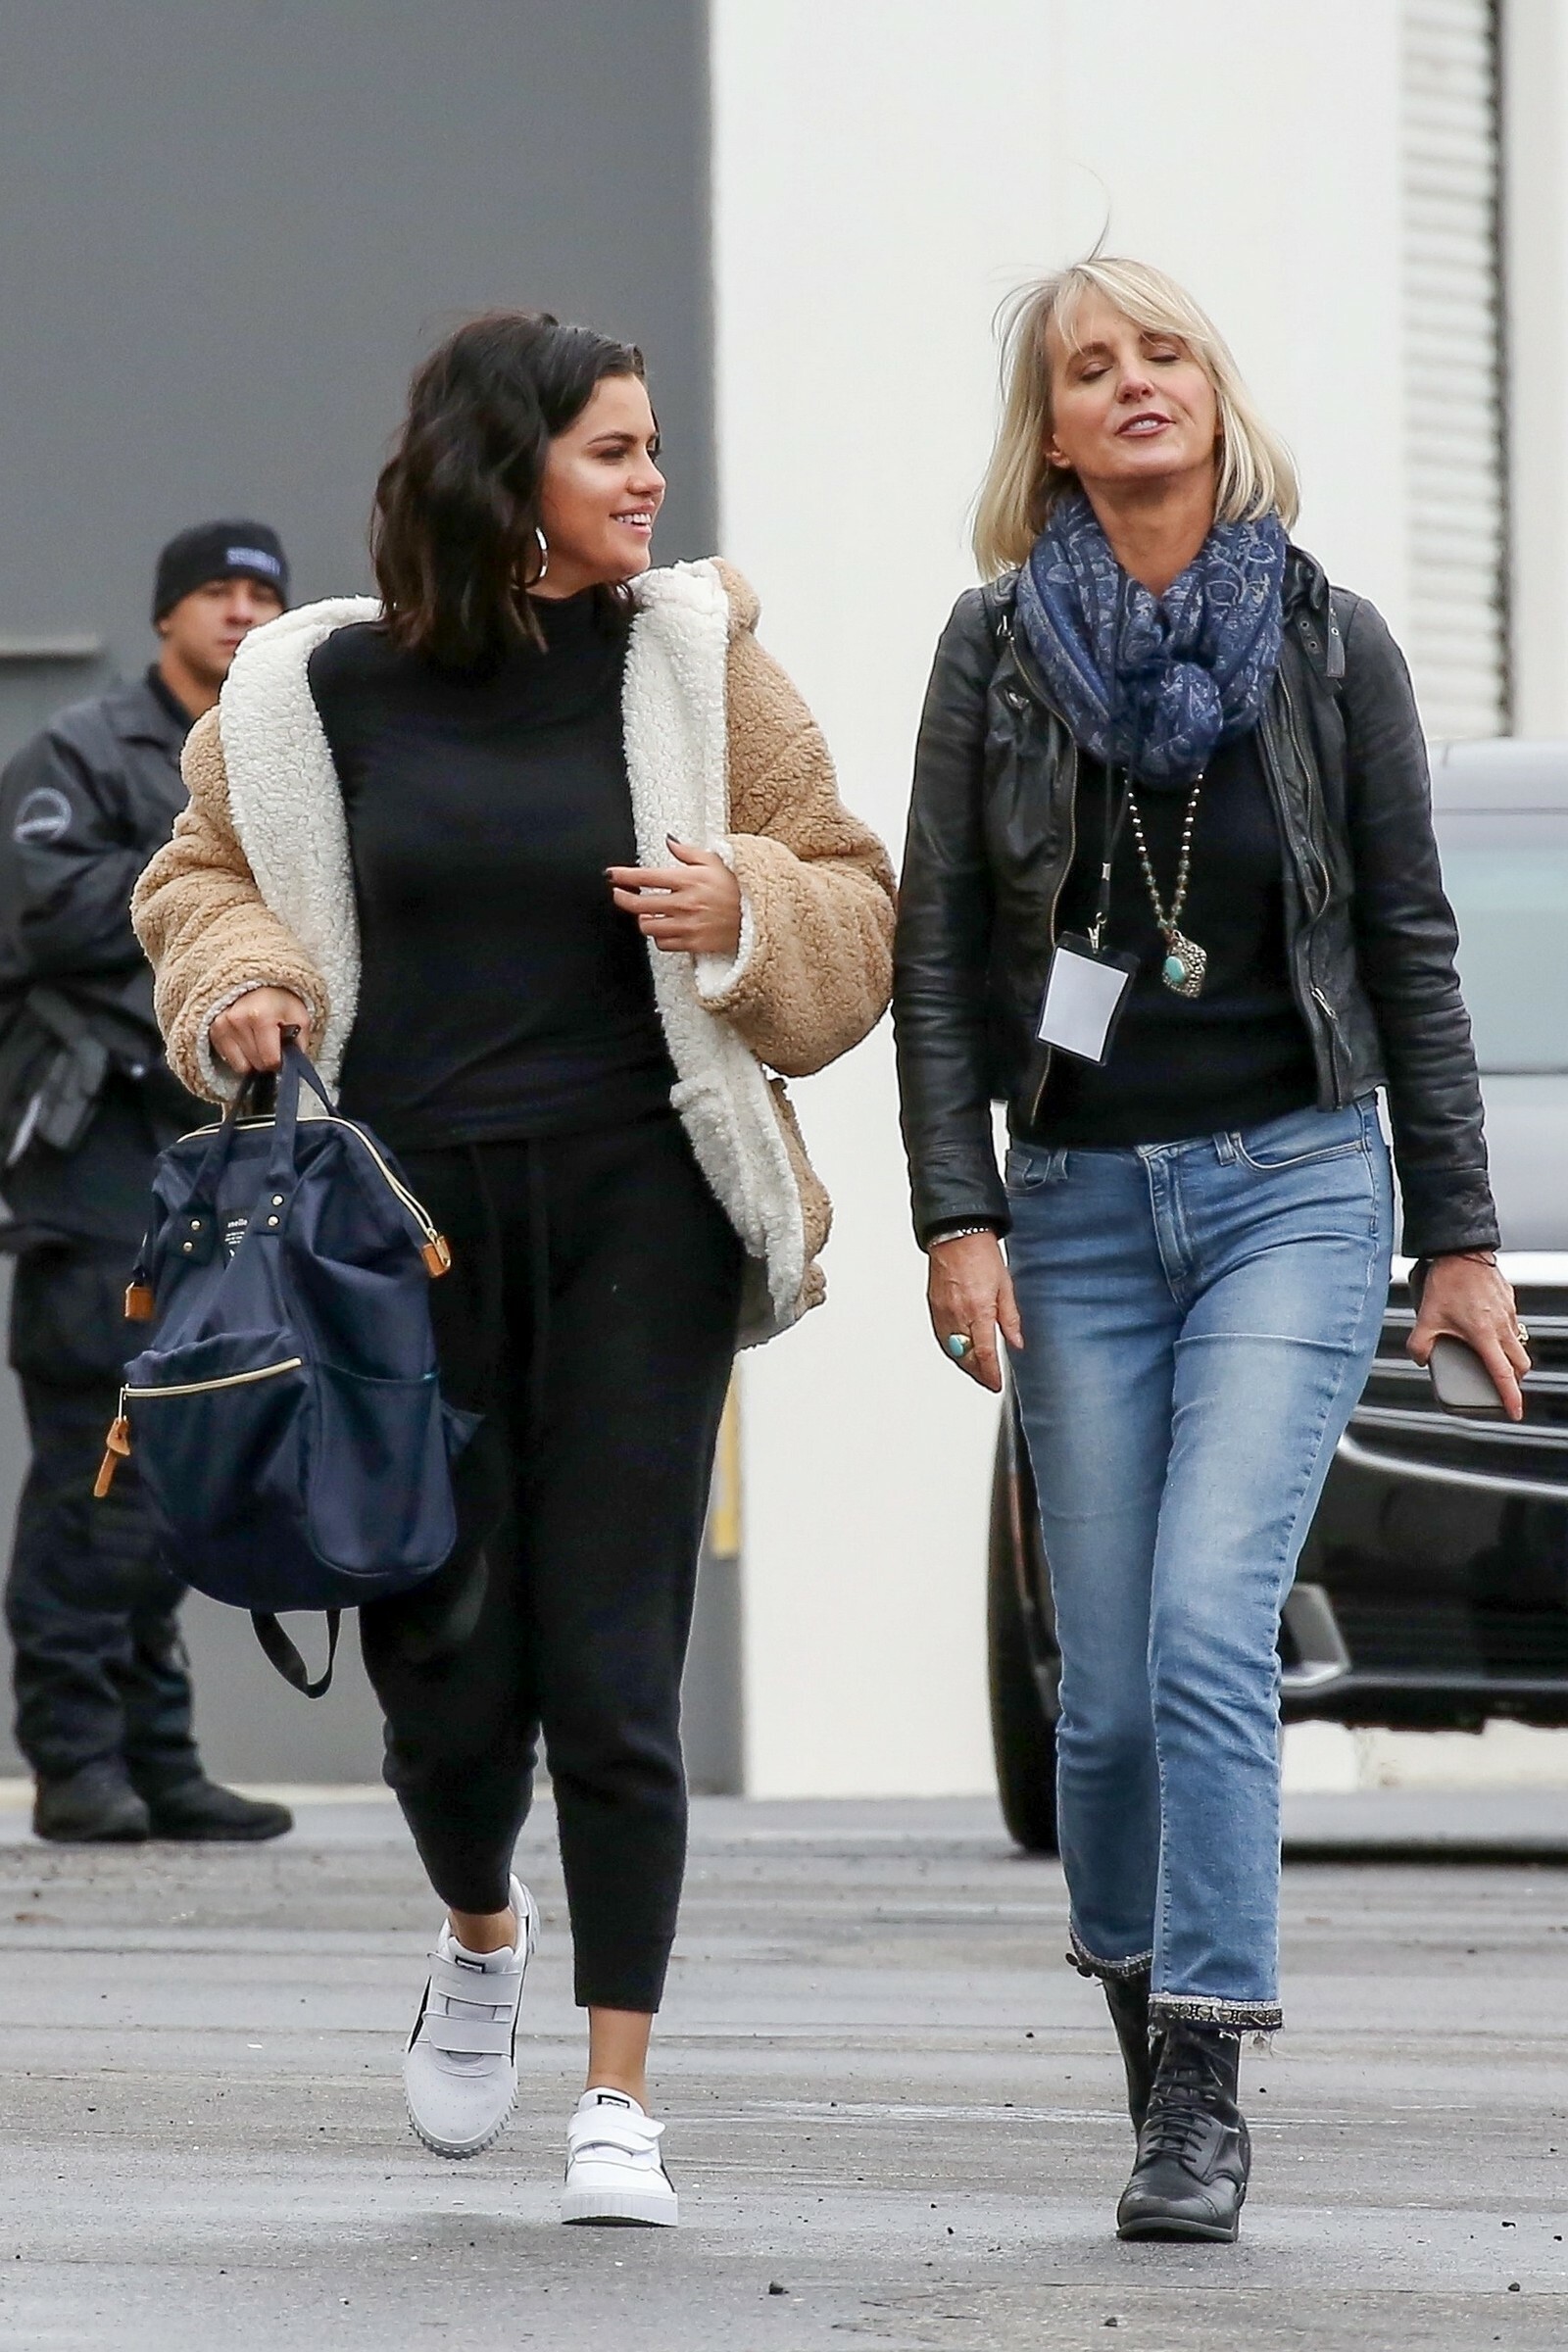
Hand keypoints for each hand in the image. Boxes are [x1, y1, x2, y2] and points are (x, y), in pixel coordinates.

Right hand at [209, 988, 311, 1075]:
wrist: (257, 982)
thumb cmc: (281, 1000)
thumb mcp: (300, 1016)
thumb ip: (300, 1043)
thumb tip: (294, 1064)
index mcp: (261, 1016)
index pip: (270, 1060)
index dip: (280, 1061)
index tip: (283, 1053)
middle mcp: (237, 1020)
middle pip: (256, 1064)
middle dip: (267, 1059)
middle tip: (272, 1043)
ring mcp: (222, 1025)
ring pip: (241, 1066)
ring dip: (252, 1059)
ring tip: (259, 1040)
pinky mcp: (214, 1029)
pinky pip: (228, 1059)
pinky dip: (240, 1055)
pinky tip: (247, 1039)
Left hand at [608, 837, 742, 957]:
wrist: (759, 915)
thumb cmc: (737, 887)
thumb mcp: (715, 861)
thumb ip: (688, 852)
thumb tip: (669, 840)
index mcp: (688, 880)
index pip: (646, 877)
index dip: (623, 876)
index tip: (611, 875)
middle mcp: (684, 903)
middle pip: (639, 904)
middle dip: (623, 898)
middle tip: (619, 894)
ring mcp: (687, 926)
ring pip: (647, 926)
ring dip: (643, 919)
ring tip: (647, 912)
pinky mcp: (693, 944)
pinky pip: (663, 943)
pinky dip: (659, 937)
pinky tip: (664, 928)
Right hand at [927, 1230, 1022, 1392]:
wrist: (957, 1235)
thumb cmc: (981, 1254)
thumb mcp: (1005, 1286)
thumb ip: (1010, 1318)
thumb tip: (1016, 1341)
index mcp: (979, 1310)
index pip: (984, 1353)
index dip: (990, 1373)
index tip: (995, 1382)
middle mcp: (958, 1314)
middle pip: (965, 1357)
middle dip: (977, 1373)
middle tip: (987, 1379)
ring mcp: (943, 1312)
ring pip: (951, 1350)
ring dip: (963, 1363)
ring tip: (975, 1370)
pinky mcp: (934, 1306)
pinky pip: (941, 1336)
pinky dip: (950, 1349)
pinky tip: (958, 1351)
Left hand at [1407, 1253, 1529, 1421]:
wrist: (1461, 1250)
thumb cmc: (1447, 1281)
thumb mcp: (1426, 1317)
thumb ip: (1419, 1344)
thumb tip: (1419, 1359)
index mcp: (1485, 1335)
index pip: (1503, 1375)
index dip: (1510, 1397)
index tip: (1514, 1412)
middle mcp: (1502, 1326)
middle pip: (1520, 1364)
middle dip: (1514, 1379)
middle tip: (1501, 1385)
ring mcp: (1509, 1312)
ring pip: (1518, 1343)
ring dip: (1508, 1355)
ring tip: (1489, 1356)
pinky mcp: (1509, 1299)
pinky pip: (1512, 1323)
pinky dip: (1504, 1333)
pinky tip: (1484, 1327)